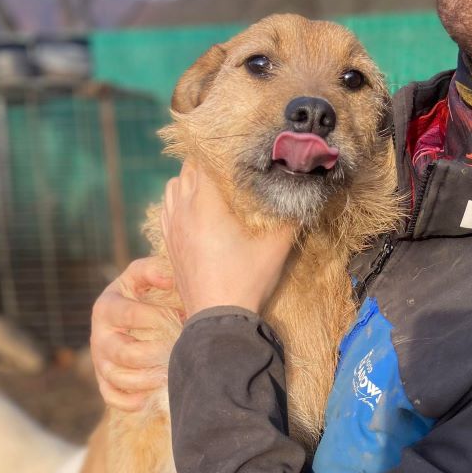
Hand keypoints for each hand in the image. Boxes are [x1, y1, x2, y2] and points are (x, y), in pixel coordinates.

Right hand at [91, 258, 175, 410]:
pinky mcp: (105, 381)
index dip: (160, 318)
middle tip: (182, 351)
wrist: (135, 318)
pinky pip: (112, 397)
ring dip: (147, 380)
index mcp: (107, 307)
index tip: (185, 317)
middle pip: (123, 353)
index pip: (130, 316)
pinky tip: (149, 398)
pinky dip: (129, 401)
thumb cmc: (145, 294)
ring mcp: (100, 361)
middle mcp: (98, 335)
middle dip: (156, 353)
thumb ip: (153, 270)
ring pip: (118, 378)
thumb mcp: (145, 276)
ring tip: (172, 374)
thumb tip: (168, 278)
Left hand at [160, 160, 293, 318]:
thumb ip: (290, 218)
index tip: (238, 154)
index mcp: (206, 205)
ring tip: (210, 187)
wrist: (217, 319)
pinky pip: (166, 211)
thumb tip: (305, 194)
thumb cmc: (246, 281)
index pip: (204, 161)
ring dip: (189, 182)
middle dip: (206, 165)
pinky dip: (177, 203)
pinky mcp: (169, 246)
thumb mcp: (276, 248)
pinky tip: (192, 211)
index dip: (221, 153)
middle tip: (229, 170)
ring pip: (173, 189)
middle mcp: (183, 211)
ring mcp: (172, 229)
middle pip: (188, 171)